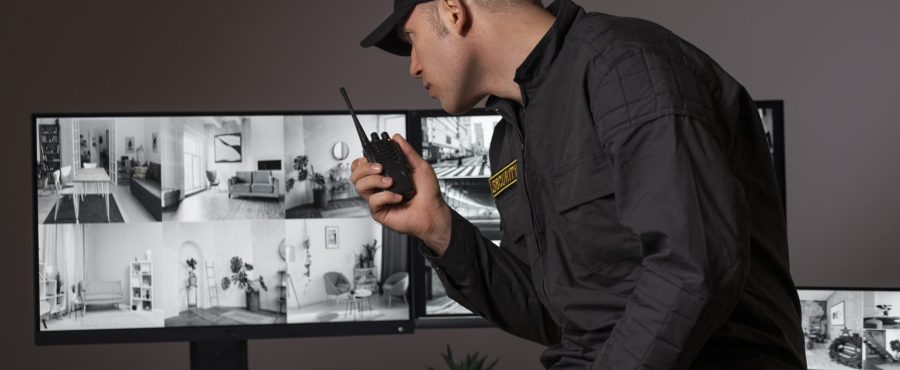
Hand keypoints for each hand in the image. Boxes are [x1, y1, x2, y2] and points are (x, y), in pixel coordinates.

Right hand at [350, 134, 450, 253]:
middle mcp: (379, 187)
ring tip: (390, 181)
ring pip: (360, 186)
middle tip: (380, 167)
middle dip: (364, 168)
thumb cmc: (428, 194)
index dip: (361, 160)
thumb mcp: (420, 166)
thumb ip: (407, 151)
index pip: (362, 166)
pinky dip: (386, 196)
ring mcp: (378, 199)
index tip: (369, 156)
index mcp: (385, 175)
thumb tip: (397, 138)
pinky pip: (373, 201)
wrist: (433, 212)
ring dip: (374, 180)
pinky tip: (397, 196)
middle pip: (355, 175)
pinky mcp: (379, 211)